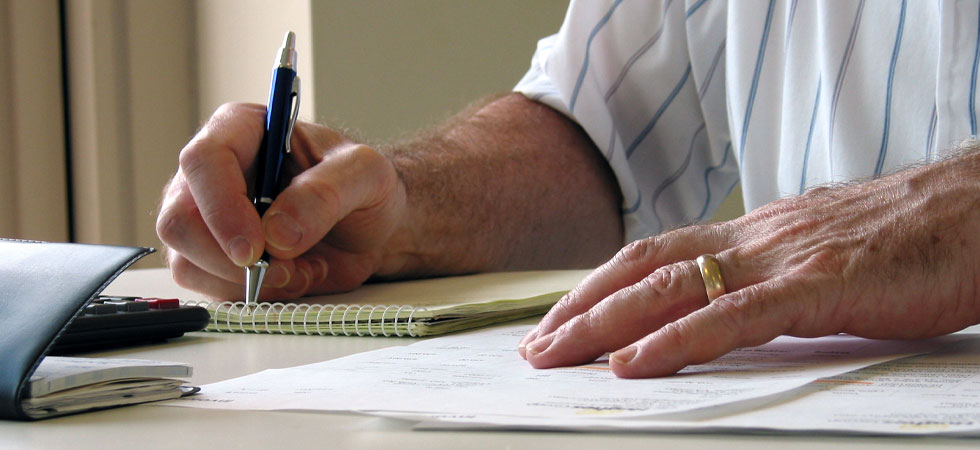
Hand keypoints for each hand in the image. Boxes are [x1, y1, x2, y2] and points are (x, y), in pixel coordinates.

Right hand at [156, 103, 409, 299]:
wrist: (369, 225)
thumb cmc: (362, 186)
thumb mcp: (365, 174)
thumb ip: (326, 193)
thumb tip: (277, 233)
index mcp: (242, 130)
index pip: (204, 161)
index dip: (221, 207)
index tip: (254, 248)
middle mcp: (213, 174)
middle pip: (179, 220)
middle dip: (229, 258)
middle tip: (285, 268)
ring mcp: (207, 218)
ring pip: (187, 261)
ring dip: (247, 282)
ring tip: (302, 269)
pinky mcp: (213, 258)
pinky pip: (210, 288)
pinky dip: (255, 295)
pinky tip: (293, 277)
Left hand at [519, 151, 979, 377]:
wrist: (978, 210)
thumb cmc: (908, 236)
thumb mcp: (819, 253)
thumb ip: (769, 275)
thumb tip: (732, 302)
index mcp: (753, 231)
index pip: (654, 253)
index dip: (599, 284)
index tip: (561, 315)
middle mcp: (753, 238)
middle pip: (644, 271)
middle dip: (582, 309)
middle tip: (535, 346)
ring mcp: (782, 259)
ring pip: (670, 289)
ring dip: (604, 324)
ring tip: (557, 355)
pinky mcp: (819, 287)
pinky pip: (730, 317)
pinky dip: (675, 342)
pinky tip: (632, 365)